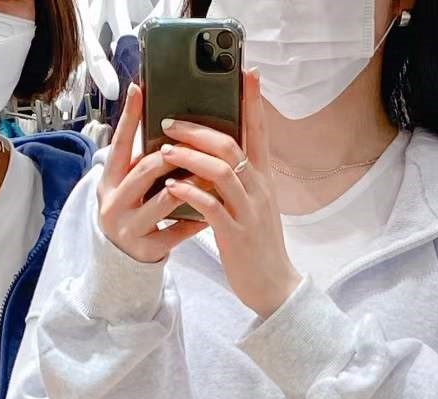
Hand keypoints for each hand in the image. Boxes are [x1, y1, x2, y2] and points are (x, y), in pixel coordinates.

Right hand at [98, 84, 207, 263]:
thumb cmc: (133, 212)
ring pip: (165, 201)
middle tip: (197, 142)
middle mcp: (113, 203)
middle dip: (174, 155)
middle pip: (146, 170)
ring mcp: (129, 228)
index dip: (129, 117)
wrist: (121, 260)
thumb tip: (164, 123)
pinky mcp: (146, 248)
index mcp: (109, 182)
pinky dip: (195, 219)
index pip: (119, 144)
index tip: (139, 89)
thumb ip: (141, 161)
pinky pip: (176, 230)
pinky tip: (211, 211)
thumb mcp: (128, 186)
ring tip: (211, 174)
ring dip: (191, 185)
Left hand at [159, 72, 301, 318]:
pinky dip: (190, 193)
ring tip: (165, 151)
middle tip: (171, 121)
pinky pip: (211, 207)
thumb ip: (240, 181)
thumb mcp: (254, 207)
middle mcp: (259, 190)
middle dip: (199, 130)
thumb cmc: (258, 246)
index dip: (253, 102)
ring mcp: (248, 212)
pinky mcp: (235, 235)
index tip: (247, 73)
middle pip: (232, 145)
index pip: (260, 132)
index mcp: (264, 180)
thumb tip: (214, 159)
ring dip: (190, 157)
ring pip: (221, 171)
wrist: (273, 287)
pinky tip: (172, 186)